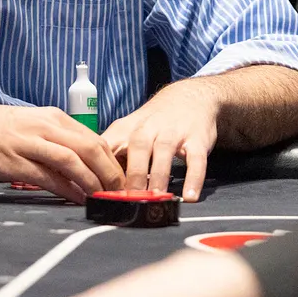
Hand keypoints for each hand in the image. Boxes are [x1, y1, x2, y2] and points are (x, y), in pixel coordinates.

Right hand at [0, 103, 122, 203]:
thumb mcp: (27, 128)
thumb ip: (52, 143)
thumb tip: (76, 169)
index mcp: (51, 117)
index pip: (94, 139)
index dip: (113, 162)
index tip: (122, 181)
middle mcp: (44, 126)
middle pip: (92, 148)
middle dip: (111, 173)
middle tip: (122, 194)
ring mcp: (29, 143)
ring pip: (74, 160)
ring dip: (94, 182)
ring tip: (106, 199)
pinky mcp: (13, 161)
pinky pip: (48, 176)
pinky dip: (67, 189)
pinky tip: (78, 199)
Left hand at [100, 85, 217, 201]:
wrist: (189, 97)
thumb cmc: (153, 123)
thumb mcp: (128, 132)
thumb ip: (115, 157)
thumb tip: (100, 187)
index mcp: (126, 129)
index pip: (109, 147)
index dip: (105, 169)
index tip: (103, 192)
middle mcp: (149, 129)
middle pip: (137, 148)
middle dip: (134, 174)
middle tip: (132, 198)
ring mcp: (174, 132)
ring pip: (164, 152)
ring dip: (159, 176)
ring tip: (156, 198)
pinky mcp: (197, 140)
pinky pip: (196, 160)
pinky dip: (194, 178)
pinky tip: (190, 197)